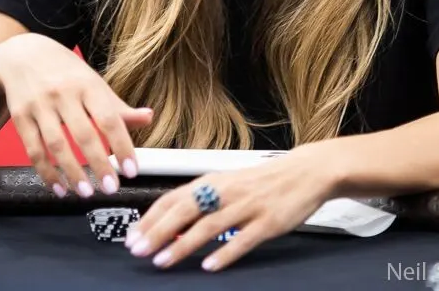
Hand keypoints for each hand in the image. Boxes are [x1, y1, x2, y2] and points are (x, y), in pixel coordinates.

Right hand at [0, 33, 154, 197]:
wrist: (23, 54)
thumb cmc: (66, 73)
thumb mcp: (94, 83)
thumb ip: (118, 107)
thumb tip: (149, 118)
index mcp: (88, 85)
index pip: (109, 119)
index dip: (122, 145)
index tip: (131, 170)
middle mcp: (63, 94)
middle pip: (83, 134)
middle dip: (98, 164)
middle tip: (111, 188)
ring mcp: (39, 105)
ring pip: (55, 144)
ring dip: (71, 172)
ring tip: (86, 192)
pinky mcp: (20, 116)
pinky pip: (33, 149)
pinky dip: (46, 172)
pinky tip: (59, 187)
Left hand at [123, 143, 342, 271]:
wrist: (306, 172)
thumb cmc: (264, 181)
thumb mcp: (229, 183)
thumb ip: (202, 201)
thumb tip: (170, 225)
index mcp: (214, 181)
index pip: (174, 198)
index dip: (151, 218)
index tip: (132, 236)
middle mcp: (227, 191)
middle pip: (186, 210)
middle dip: (158, 232)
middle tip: (138, 250)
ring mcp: (248, 207)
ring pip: (209, 226)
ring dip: (183, 244)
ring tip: (163, 260)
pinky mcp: (268, 222)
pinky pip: (243, 239)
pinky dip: (224, 253)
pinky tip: (210, 266)